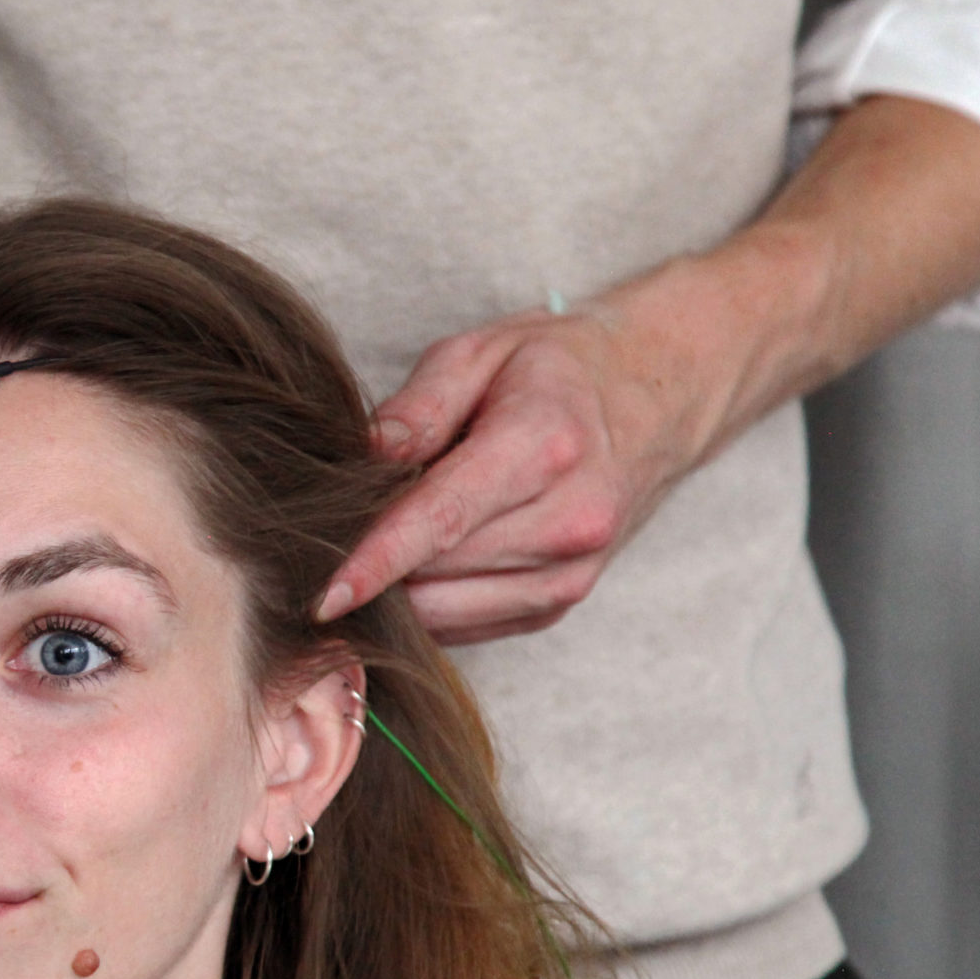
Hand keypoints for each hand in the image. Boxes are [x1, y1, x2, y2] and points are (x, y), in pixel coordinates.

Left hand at [318, 283, 727, 645]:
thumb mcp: (481, 352)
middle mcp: (569, 522)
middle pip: (434, 573)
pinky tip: (425, 559)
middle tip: (341, 521)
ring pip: (447, 612)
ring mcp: (571, 573)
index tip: (321, 596)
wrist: (658, 399)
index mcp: (544, 447)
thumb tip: (362, 459)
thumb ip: (417, 407)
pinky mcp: (561, 605)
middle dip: (375, 561)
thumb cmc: (555, 369)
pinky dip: (431, 601)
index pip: (440, 522)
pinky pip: (467, 626)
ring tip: (390, 533)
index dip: (374, 562)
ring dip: (401, 588)